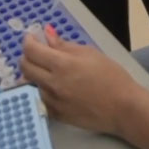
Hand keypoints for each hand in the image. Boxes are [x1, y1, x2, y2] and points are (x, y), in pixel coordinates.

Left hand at [21, 31, 143, 135]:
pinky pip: (39, 99)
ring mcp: (52, 102)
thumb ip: (64, 45)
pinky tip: (53, 88)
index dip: (28, 41)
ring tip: (48, 71)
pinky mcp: (55, 115)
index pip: (31, 51)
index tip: (32, 38)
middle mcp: (52, 84)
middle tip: (37, 53)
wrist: (123, 108)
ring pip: (30, 84)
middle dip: (27, 56)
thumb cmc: (111, 76)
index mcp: (62, 65)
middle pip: (25, 67)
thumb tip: (47, 33)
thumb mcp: (89, 53)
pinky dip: (41, 91)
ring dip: (34, 75)